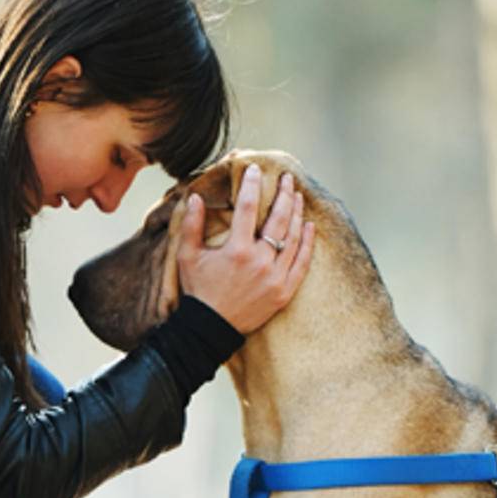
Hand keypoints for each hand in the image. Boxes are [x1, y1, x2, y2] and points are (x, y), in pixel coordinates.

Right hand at [176, 164, 315, 333]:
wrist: (211, 328)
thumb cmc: (199, 290)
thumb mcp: (188, 257)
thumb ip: (191, 225)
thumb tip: (195, 196)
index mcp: (236, 250)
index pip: (247, 208)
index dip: (252, 185)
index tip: (255, 169)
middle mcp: (259, 261)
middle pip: (278, 219)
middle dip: (284, 194)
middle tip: (287, 178)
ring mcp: (275, 277)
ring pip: (292, 238)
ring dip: (297, 213)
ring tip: (298, 196)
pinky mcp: (284, 292)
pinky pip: (301, 263)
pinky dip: (306, 243)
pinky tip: (308, 226)